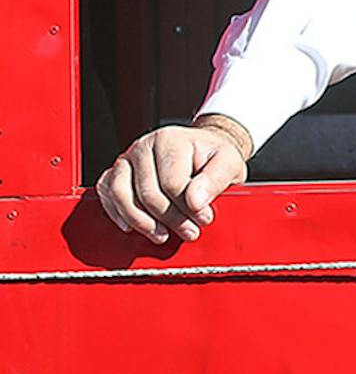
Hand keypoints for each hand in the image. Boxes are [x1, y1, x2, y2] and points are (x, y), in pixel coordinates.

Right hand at [94, 115, 252, 244]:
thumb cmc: (211, 157)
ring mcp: (126, 160)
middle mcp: (143, 146)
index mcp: (171, 139)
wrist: (200, 150)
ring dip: (141, 222)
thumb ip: (216, 179)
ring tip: (162, 235)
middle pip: (148, 193)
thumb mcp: (229, 162)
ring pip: (122, 196)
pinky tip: (134, 228)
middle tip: (189, 232)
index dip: (189, 207)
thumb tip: (195, 201)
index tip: (205, 219)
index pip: (172, 182)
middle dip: (170, 219)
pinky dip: (118, 214)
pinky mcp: (114, 173)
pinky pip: (107, 196)